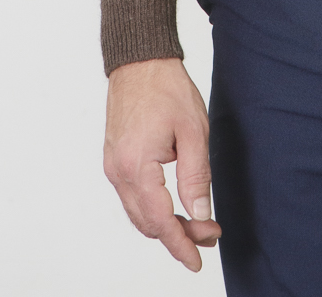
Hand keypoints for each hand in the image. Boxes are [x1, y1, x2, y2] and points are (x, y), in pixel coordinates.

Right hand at [104, 57, 221, 271]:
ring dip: (166, 223)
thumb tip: (200, 214)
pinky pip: (132, 197)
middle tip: (209, 234)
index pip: (160, 220)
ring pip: (138, 212)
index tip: (198, 260)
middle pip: (148, 222)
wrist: (140, 60)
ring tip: (197, 221)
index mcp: (136, 166)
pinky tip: (174, 205)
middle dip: (178, 235)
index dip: (181, 244)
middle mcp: (118, 171)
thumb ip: (196, 176)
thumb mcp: (193, 131)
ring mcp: (113, 166)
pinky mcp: (114, 159)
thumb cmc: (166, 88)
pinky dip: (153, 208)